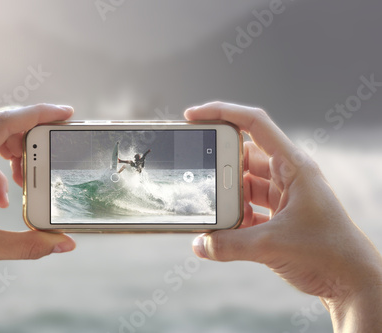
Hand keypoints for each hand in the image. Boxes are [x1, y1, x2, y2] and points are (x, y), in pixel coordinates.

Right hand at [185, 102, 381, 330]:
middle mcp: (288, 174)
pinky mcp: (279, 215)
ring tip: (211, 209)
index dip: (222, 112)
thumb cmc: (328, 252)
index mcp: (293, 165)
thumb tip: (199, 243)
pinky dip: (235, 216)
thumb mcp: (271, 245)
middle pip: (243, 155)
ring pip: (244, 184)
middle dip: (219, 165)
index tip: (193, 116)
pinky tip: (225, 230)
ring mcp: (284, 194)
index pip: (254, 123)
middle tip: (199, 176)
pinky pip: (249, 207)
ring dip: (227, 196)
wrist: (351, 281)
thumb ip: (229, 244)